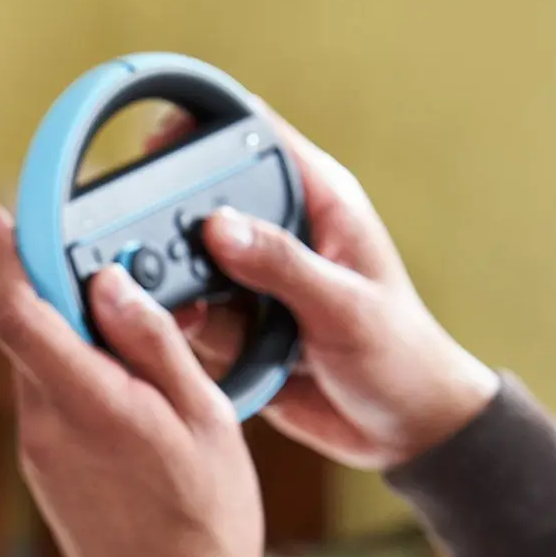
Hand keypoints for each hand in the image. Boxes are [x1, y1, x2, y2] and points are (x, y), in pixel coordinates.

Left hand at [0, 204, 268, 556]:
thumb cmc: (207, 521)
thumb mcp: (203, 418)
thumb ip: (151, 343)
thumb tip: (107, 283)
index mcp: (86, 404)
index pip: (16, 313)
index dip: (2, 256)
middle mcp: (46, 428)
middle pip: (27, 333)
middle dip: (55, 289)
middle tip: (103, 269)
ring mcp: (40, 456)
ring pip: (41, 370)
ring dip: (72, 339)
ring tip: (135, 340)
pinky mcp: (46, 477)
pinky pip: (51, 407)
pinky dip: (76, 381)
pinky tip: (127, 394)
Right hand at [161, 105, 498, 469]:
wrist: (403, 430)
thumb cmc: (400, 357)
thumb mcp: (345, 307)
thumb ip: (283, 265)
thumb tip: (218, 226)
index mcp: (319, 203)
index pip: (255, 137)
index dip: (204, 126)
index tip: (155, 142)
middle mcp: (281, 234)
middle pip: (204, 202)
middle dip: (175, 229)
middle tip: (152, 253)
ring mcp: (255, 281)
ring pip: (188, 264)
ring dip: (179, 289)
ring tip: (198, 315)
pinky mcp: (239, 325)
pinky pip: (192, 315)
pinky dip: (187, 329)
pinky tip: (204, 343)